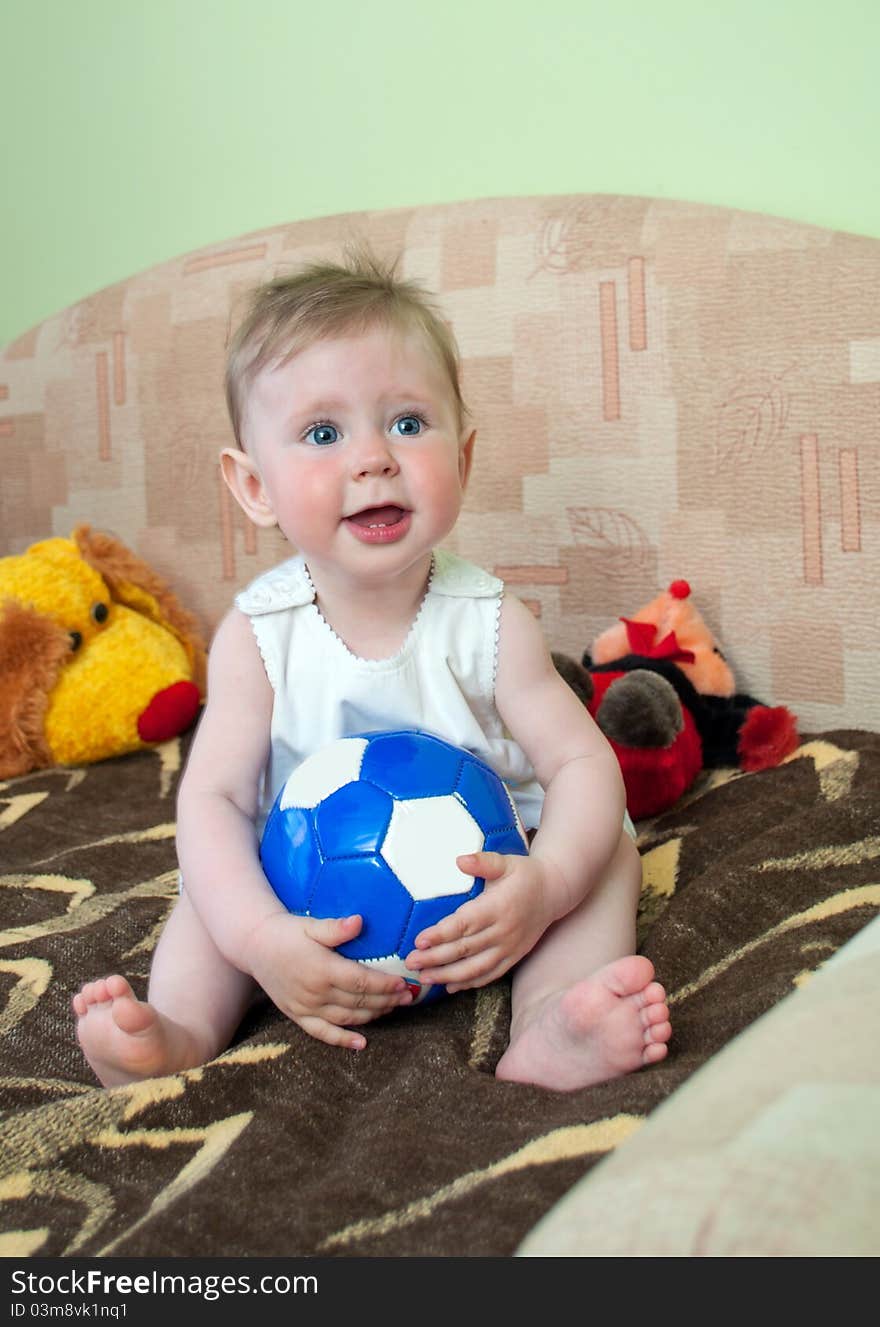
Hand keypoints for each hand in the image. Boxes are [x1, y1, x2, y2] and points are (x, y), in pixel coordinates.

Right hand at [244, 911, 411, 1049]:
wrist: (254, 945)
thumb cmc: (287, 931)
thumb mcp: (311, 925)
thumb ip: (336, 928)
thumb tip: (359, 922)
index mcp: (321, 969)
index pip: (361, 981)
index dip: (385, 984)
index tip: (404, 983)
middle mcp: (314, 992)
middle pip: (359, 1002)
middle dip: (387, 1000)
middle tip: (410, 997)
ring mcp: (305, 1007)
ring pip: (347, 1018)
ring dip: (373, 1016)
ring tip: (393, 1009)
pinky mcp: (297, 1015)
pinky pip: (322, 1033)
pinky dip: (343, 1040)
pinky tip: (362, 1044)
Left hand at [404, 852, 559, 991]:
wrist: (554, 892)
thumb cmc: (524, 874)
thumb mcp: (506, 862)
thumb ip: (483, 862)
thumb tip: (460, 860)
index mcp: (498, 907)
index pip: (464, 925)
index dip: (441, 935)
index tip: (419, 941)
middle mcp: (503, 931)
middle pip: (464, 949)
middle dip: (435, 958)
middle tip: (410, 962)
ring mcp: (510, 948)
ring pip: (475, 968)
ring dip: (448, 976)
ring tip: (424, 978)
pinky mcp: (514, 957)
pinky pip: (490, 975)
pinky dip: (470, 983)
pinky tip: (450, 987)